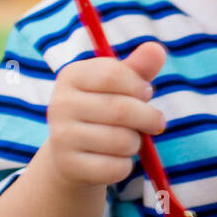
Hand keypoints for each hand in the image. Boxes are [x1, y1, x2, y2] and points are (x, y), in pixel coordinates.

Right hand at [42, 41, 167, 187]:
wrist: (72, 153)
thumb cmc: (104, 109)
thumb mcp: (120, 85)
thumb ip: (139, 68)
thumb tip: (157, 49)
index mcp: (71, 75)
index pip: (112, 74)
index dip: (138, 85)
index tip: (146, 92)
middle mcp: (59, 104)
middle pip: (121, 109)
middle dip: (149, 117)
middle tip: (156, 122)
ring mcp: (61, 137)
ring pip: (122, 141)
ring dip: (137, 143)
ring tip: (130, 140)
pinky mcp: (69, 166)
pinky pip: (116, 168)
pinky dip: (126, 165)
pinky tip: (117, 159)